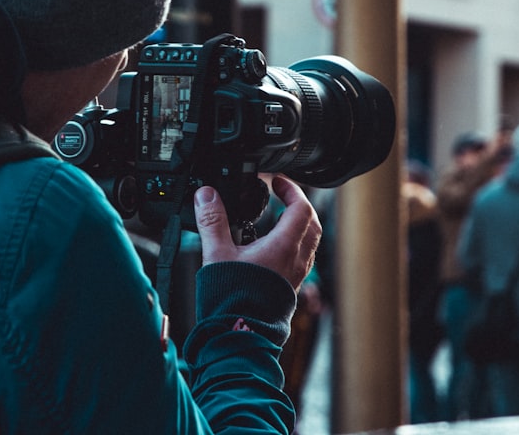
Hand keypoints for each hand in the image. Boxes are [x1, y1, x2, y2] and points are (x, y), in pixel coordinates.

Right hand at [193, 175, 321, 290]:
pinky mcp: (289, 289)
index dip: (291, 190)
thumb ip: (212, 221)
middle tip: (283, 197)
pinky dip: (293, 246)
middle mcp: (295, 261)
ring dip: (299, 226)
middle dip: (299, 206)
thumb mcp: (217, 254)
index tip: (277, 182)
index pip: (301, 208)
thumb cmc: (232, 301)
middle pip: (312, 224)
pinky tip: (273, 249)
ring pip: (309, 243)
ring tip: (279, 220)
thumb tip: (206, 195)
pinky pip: (301, 260)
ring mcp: (294, 276)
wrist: (238, 335)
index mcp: (283, 247)